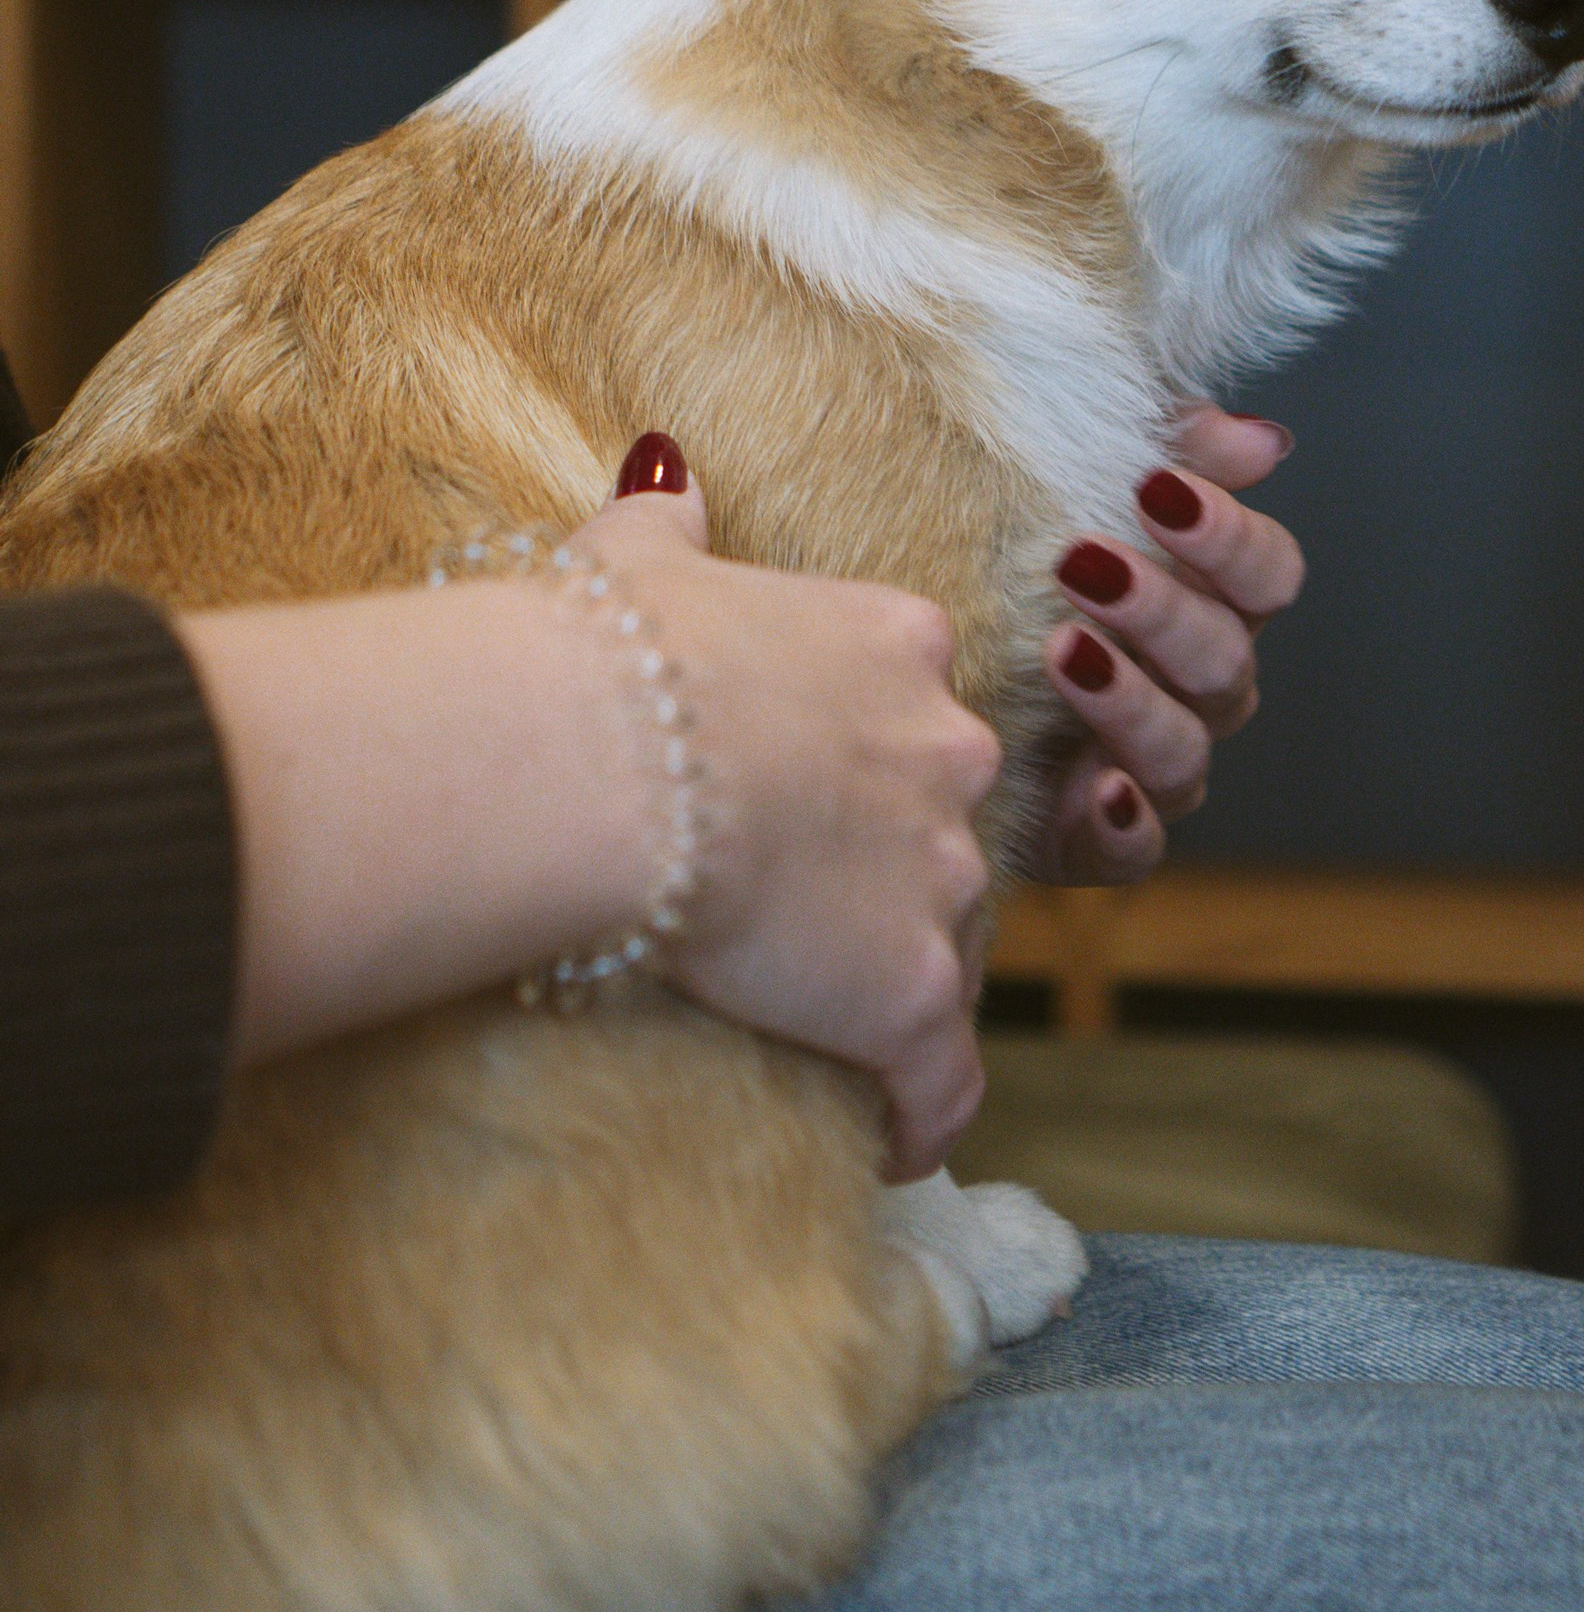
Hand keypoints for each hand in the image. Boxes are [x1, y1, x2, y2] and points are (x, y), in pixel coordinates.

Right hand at [189, 448, 998, 1184]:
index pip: (915, 714)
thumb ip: (671, 520)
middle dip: (895, 873)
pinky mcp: (908, 988)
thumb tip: (665, 468)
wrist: (606, 751)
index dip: (870, 769)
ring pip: (950, 945)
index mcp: (894, 646)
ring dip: (900, 989)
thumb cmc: (611, 649)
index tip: (818, 811)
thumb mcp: (642, 558)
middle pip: (947, 828)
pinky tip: (889, 1144)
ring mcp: (937, 873)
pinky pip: (941, 1079)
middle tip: (811, 924)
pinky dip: (922, 1116)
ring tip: (837, 1040)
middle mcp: (945, 753)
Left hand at [1032, 405, 1303, 883]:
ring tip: (1063, 654)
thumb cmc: (1007, 554)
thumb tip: (1262, 440)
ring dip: (1132, 703)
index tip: (1153, 488)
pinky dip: (1127, 824)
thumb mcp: (1069, 481)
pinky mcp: (1098, 837)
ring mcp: (1152, 767)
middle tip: (1079, 562)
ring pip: (1184, 749)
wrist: (910, 670)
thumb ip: (1170, 449)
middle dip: (1159, 609)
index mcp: (1209, 601)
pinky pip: (1138, 850)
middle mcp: (1197, 689)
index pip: (1267, 572)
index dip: (1227, 535)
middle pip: (1224, 656)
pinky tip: (1100, 791)